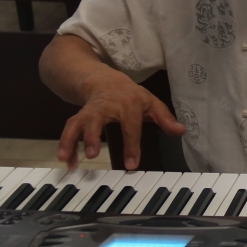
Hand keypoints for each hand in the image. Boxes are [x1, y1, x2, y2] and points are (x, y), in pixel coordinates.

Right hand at [56, 72, 185, 170]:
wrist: (104, 80)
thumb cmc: (130, 95)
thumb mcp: (151, 102)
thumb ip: (165, 118)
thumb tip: (181, 131)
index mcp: (128, 105)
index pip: (131, 127)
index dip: (132, 147)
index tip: (131, 166)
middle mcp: (105, 108)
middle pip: (96, 120)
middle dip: (92, 137)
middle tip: (92, 154)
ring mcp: (89, 112)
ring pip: (76, 124)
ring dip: (70, 141)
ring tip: (67, 159)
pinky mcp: (78, 117)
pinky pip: (68, 130)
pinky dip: (65, 145)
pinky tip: (65, 160)